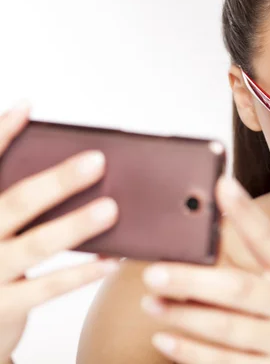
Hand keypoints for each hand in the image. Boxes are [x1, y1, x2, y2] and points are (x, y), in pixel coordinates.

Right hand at [0, 102, 119, 361]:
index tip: (26, 108)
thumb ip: (16, 200)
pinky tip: (111, 259)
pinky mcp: (4, 306)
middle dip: (58, 181)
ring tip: (111, 209)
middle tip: (97, 161)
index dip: (0, 134)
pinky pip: (49, 287)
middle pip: (17, 202)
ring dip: (76, 226)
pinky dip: (83, 272)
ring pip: (36, 245)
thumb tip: (66, 163)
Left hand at [141, 177, 269, 363]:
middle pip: (241, 288)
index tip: (221, 184)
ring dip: (183, 316)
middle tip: (154, 272)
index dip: (246, 212)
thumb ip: (254, 270)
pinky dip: (189, 351)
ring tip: (150, 303)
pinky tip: (164, 339)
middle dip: (192, 279)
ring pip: (228, 328)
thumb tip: (201, 241)